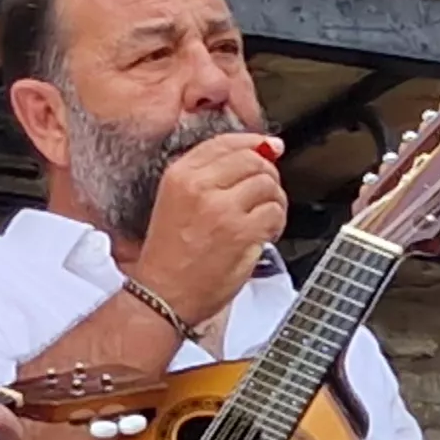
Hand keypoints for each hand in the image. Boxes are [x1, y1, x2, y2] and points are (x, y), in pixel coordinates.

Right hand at [137, 131, 287, 321]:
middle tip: (264, 196)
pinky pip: (274, 212)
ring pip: (268, 185)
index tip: (268, 149)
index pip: (227, 143)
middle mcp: (199, 185)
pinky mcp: (240, 232)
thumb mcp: (176, 201)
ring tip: (263, 219)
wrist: (163, 296)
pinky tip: (265, 235)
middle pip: (253, 160)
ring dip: (274, 202)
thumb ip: (211, 175)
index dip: (254, 144)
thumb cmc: (170, 256)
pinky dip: (277, 224)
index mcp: (180, 175)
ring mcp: (221, 208)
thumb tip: (262, 150)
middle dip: (267, 176)